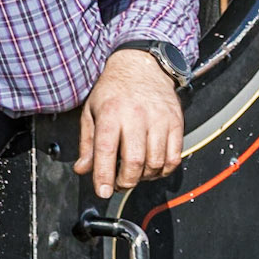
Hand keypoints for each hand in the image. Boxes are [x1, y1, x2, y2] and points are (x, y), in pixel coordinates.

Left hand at [74, 48, 183, 200]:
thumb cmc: (114, 90)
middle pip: (134, 162)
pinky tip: (153, 167)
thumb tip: (83, 170)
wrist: (142, 66)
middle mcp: (136, 116)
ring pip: (155, 163)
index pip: (106, 150)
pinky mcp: (175, 122)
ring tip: (135, 174)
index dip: (104, 176)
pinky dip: (163, 170)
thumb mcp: (92, 112)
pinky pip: (174, 157)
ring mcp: (159, 119)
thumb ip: (87, 143)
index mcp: (111, 113)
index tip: (103, 192)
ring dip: (144, 177)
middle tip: (119, 184)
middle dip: (125, 182)